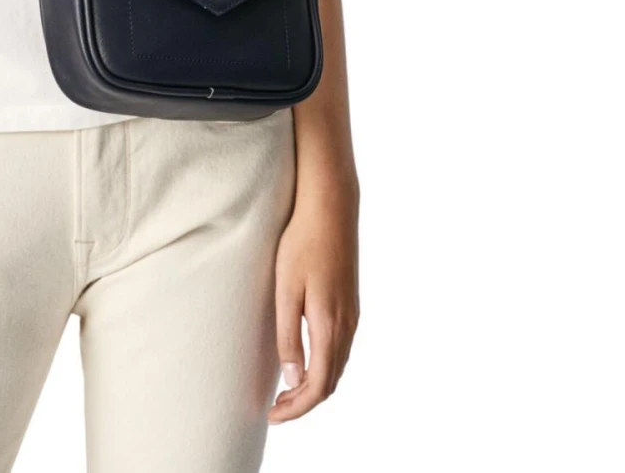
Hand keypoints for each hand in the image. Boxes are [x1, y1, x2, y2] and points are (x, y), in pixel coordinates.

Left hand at [268, 179, 359, 422]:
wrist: (331, 208)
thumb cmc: (301, 243)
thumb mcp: (286, 289)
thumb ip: (289, 335)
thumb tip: (293, 380)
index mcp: (330, 325)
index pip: (319, 385)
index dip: (297, 408)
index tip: (272, 416)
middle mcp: (348, 326)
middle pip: (331, 382)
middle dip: (304, 402)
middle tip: (274, 410)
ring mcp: (353, 315)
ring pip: (337, 367)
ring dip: (314, 386)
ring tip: (285, 392)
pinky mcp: (351, 304)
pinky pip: (340, 349)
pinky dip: (324, 367)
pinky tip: (305, 362)